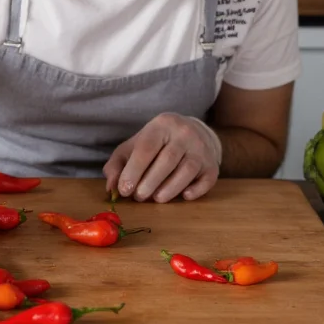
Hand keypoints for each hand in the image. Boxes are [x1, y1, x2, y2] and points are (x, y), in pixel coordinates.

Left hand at [103, 113, 220, 202]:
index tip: (124, 190)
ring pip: (187, 170)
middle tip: (139, 197)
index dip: (134, 170)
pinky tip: (184, 196)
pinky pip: (207, 180)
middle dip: (150, 181)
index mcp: (162, 125)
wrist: (194, 133)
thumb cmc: (157, 143)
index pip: (147, 148)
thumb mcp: (134, 146)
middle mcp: (185, 133)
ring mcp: (202, 148)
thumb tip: (111, 187)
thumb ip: (118, 164)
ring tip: (156, 198)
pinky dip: (196, 190)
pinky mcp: (213, 165)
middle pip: (168, 159)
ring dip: (170, 188)